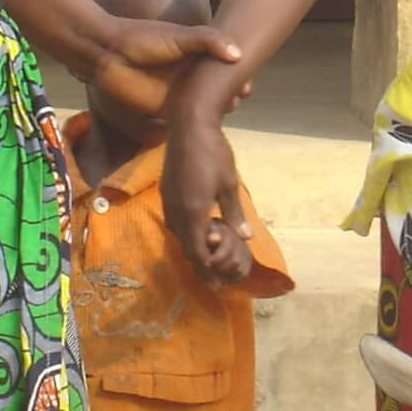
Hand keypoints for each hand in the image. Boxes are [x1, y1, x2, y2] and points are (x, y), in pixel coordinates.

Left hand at [86, 20, 243, 130]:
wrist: (108, 55)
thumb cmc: (142, 39)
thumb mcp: (180, 35)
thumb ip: (208, 40)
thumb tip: (238, 54)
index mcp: (198, 54)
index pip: (227, 65)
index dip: (239, 73)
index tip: (247, 79)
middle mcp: (192, 75)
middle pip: (221, 87)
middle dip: (233, 92)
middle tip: (239, 93)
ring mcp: (181, 94)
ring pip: (208, 106)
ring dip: (219, 109)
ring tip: (226, 106)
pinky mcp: (167, 111)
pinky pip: (189, 120)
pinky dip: (201, 123)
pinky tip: (210, 123)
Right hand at [161, 97, 250, 284]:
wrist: (188, 127)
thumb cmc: (213, 154)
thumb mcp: (230, 185)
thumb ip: (235, 214)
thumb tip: (246, 237)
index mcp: (193, 213)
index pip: (198, 251)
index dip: (207, 269)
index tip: (216, 282)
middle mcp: (176, 212)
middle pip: (186, 246)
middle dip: (199, 262)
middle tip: (212, 275)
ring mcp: (168, 202)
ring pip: (178, 234)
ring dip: (192, 246)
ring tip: (207, 254)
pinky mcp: (166, 193)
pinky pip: (174, 221)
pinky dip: (185, 231)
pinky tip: (196, 229)